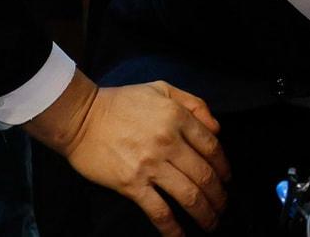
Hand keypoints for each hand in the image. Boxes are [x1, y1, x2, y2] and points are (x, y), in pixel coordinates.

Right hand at [27, 73, 229, 235]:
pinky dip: (172, 228)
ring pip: (188, 195)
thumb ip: (194, 103)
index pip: (212, 146)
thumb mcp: (163, 88)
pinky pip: (159, 211)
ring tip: (212, 222)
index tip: (227, 178)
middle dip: (219, 195)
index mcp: (178, 117)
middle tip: (223, 206)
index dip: (224, 166)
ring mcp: (150, 165)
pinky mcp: (131, 185)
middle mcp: (169, 142)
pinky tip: (181, 236)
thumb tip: (217, 127)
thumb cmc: (122, 102)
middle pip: (204, 174)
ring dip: (205, 213)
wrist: (82, 118)